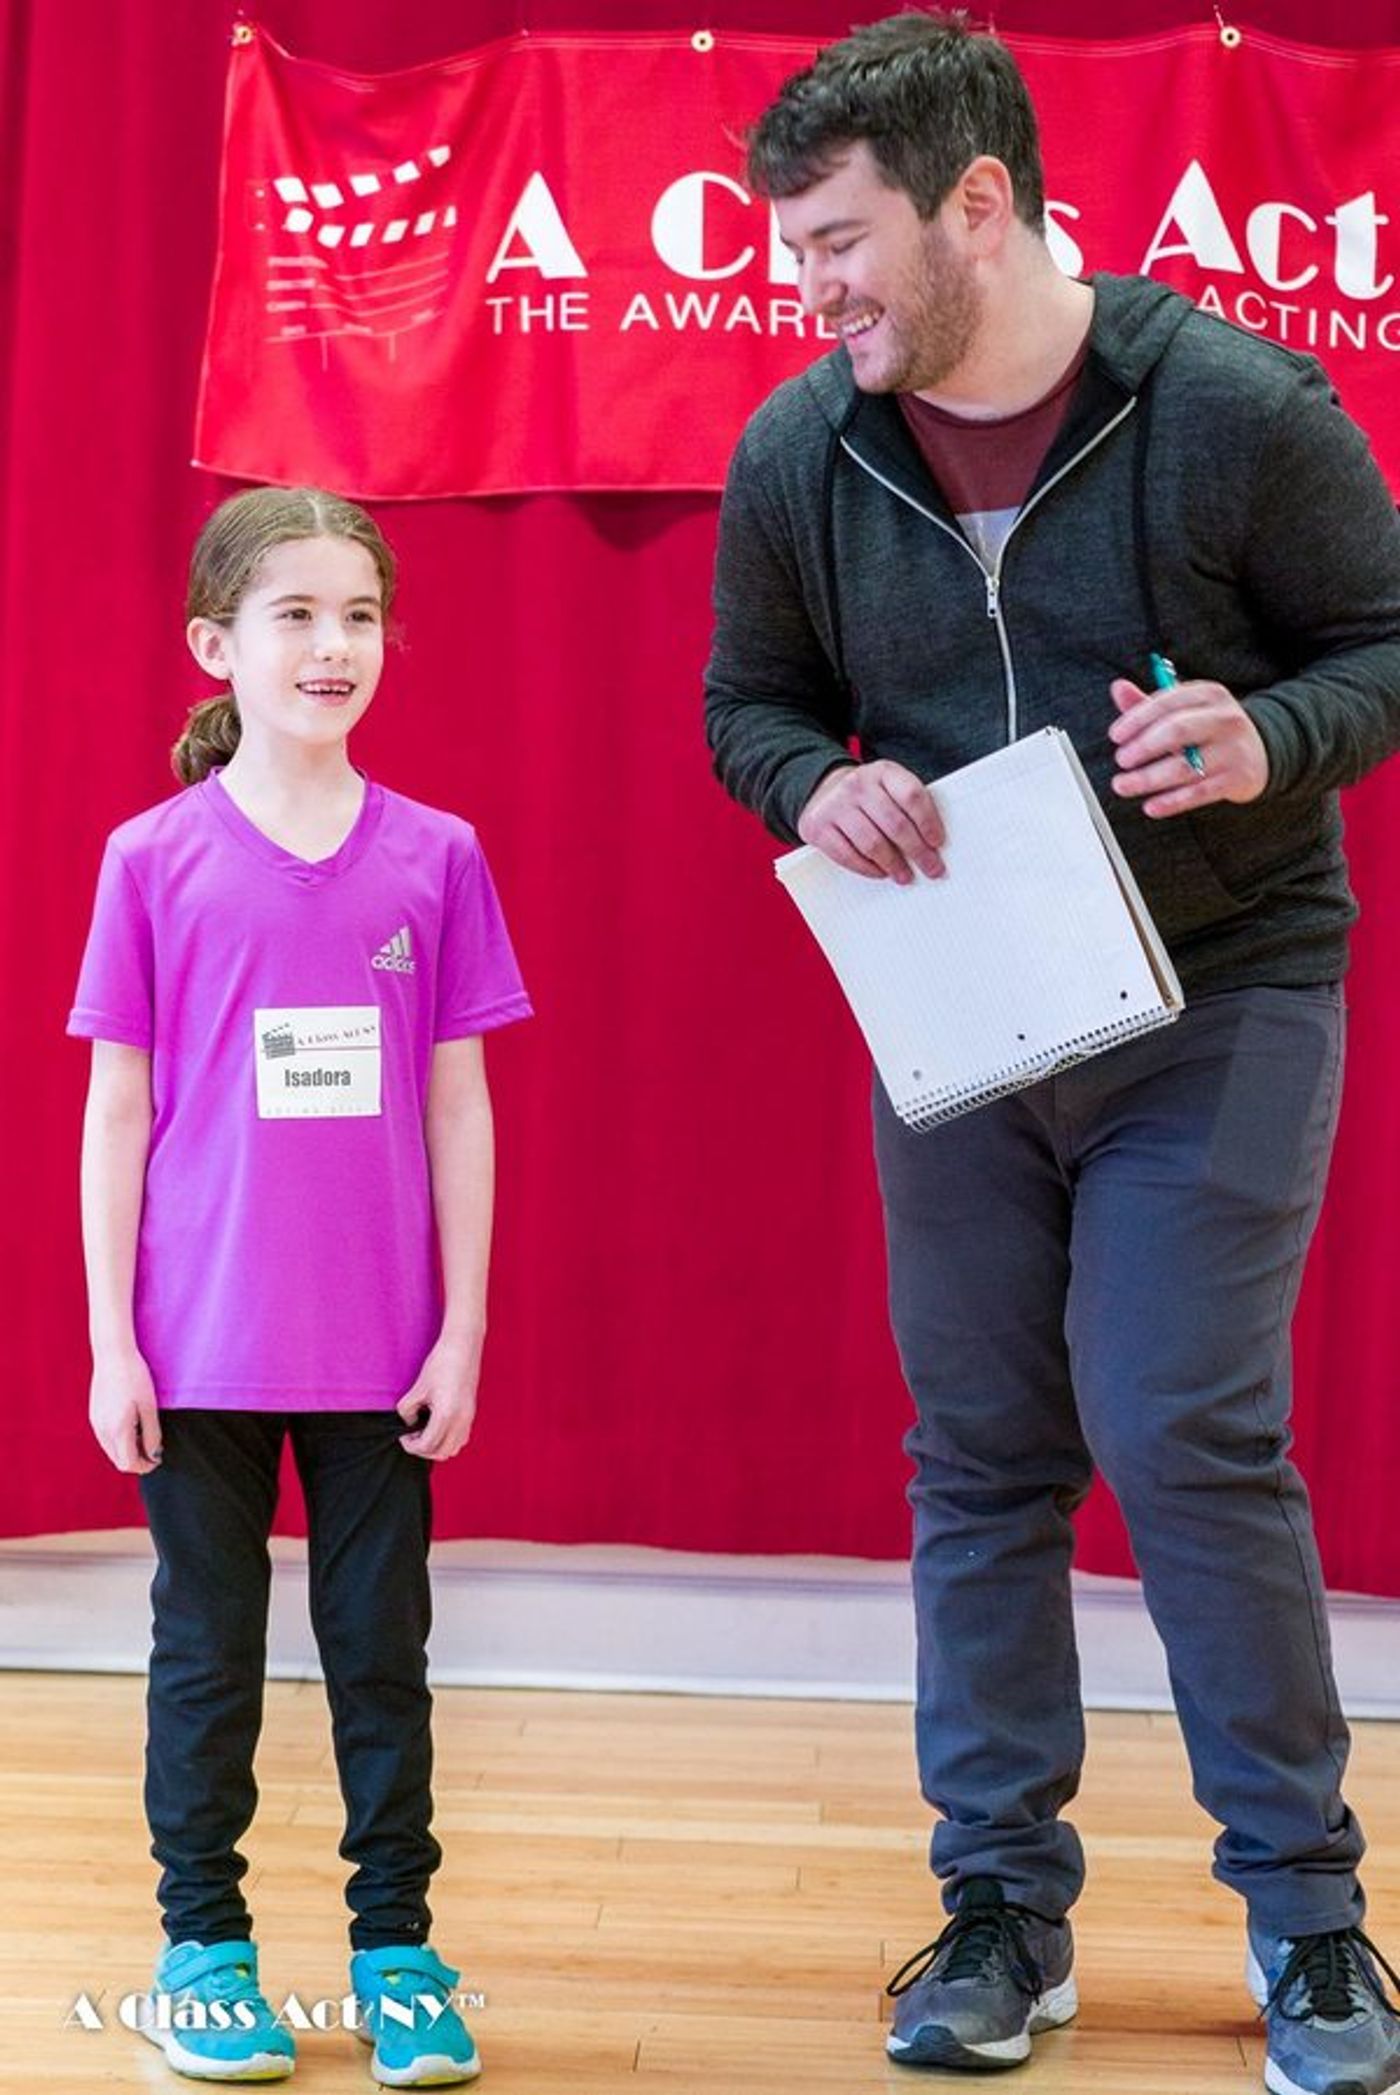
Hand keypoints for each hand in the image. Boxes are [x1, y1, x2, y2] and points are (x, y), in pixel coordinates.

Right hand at [90, 1347, 161, 1473]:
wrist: (113, 1354)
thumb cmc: (135, 1377)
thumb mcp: (149, 1406)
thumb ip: (152, 1433)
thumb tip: (153, 1454)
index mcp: (117, 1429)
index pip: (128, 1463)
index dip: (145, 1466)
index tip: (158, 1459)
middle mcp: (102, 1430)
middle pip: (118, 1460)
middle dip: (137, 1461)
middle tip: (154, 1450)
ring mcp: (95, 1423)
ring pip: (111, 1451)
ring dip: (127, 1451)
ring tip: (144, 1436)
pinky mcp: (94, 1415)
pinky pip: (106, 1438)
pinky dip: (119, 1441)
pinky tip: (132, 1427)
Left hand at [396, 1331, 483, 1461]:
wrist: (463, 1346)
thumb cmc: (441, 1363)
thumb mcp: (418, 1387)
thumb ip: (408, 1409)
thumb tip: (408, 1422)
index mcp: (446, 1414)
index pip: (427, 1445)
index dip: (411, 1445)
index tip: (403, 1436)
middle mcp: (461, 1420)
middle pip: (441, 1452)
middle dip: (423, 1449)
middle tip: (411, 1436)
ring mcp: (469, 1417)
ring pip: (453, 1448)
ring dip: (437, 1446)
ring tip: (424, 1431)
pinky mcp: (471, 1412)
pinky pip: (461, 1437)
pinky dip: (448, 1439)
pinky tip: (436, 1425)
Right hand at [797, 760, 945, 882]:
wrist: (823, 789)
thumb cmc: (868, 796)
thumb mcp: (889, 787)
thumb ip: (908, 806)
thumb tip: (932, 845)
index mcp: (883, 771)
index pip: (911, 796)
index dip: (928, 822)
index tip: (937, 843)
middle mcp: (858, 784)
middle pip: (895, 824)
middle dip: (917, 851)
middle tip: (932, 868)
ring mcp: (836, 805)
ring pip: (872, 843)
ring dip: (893, 864)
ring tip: (905, 876)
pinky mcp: (818, 827)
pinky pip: (847, 855)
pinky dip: (868, 868)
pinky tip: (880, 872)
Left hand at [1109, 677, 1268, 816]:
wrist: (1261, 752)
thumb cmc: (1212, 729)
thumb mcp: (1186, 710)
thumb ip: (1149, 704)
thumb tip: (1118, 688)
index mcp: (1209, 694)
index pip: (1167, 702)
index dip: (1137, 719)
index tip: (1115, 736)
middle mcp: (1224, 718)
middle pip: (1176, 730)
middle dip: (1143, 747)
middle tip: (1121, 760)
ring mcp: (1233, 749)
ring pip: (1184, 767)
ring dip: (1148, 779)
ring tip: (1123, 785)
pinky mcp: (1238, 777)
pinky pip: (1199, 792)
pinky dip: (1172, 802)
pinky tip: (1151, 806)